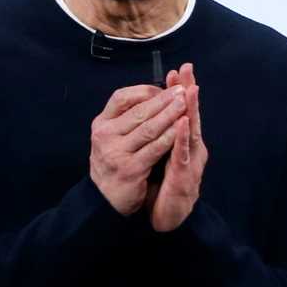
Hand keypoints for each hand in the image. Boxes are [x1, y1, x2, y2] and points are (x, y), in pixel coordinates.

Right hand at [89, 84, 190, 215]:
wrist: (105, 198)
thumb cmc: (114, 162)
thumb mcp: (112, 137)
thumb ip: (127, 118)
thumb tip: (154, 95)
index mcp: (101, 123)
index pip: (121, 97)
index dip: (144, 91)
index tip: (164, 89)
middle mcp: (105, 136)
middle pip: (138, 111)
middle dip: (163, 100)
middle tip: (182, 90)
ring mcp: (117, 152)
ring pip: (149, 128)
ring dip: (170, 115)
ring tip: (185, 105)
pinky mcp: (130, 168)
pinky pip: (155, 148)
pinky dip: (170, 136)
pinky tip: (182, 129)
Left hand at [147, 63, 208, 231]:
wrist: (170, 220)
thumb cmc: (166, 188)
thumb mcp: (164, 158)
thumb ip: (164, 138)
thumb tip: (158, 117)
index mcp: (185, 143)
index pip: (183, 112)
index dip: (181, 91)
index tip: (177, 70)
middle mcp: (192, 150)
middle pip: (191, 115)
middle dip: (188, 91)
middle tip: (187, 68)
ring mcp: (190, 163)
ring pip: (192, 131)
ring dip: (191, 109)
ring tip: (190, 88)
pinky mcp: (184, 178)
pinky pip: (183, 155)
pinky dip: (183, 138)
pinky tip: (182, 122)